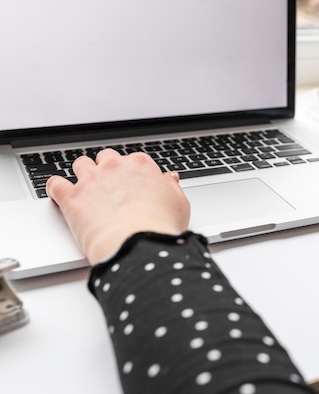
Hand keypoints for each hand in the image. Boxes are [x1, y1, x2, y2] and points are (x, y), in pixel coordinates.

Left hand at [46, 149, 189, 264]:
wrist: (137, 245)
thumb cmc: (160, 227)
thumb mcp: (179, 204)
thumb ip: (171, 188)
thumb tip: (168, 180)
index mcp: (141, 165)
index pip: (132, 159)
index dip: (131, 172)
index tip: (132, 184)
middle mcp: (114, 167)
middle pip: (105, 157)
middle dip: (106, 169)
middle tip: (110, 187)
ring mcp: (91, 180)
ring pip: (80, 164)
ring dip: (82, 174)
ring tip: (86, 189)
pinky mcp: (71, 197)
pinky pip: (55, 183)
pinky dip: (55, 188)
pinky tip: (59, 194)